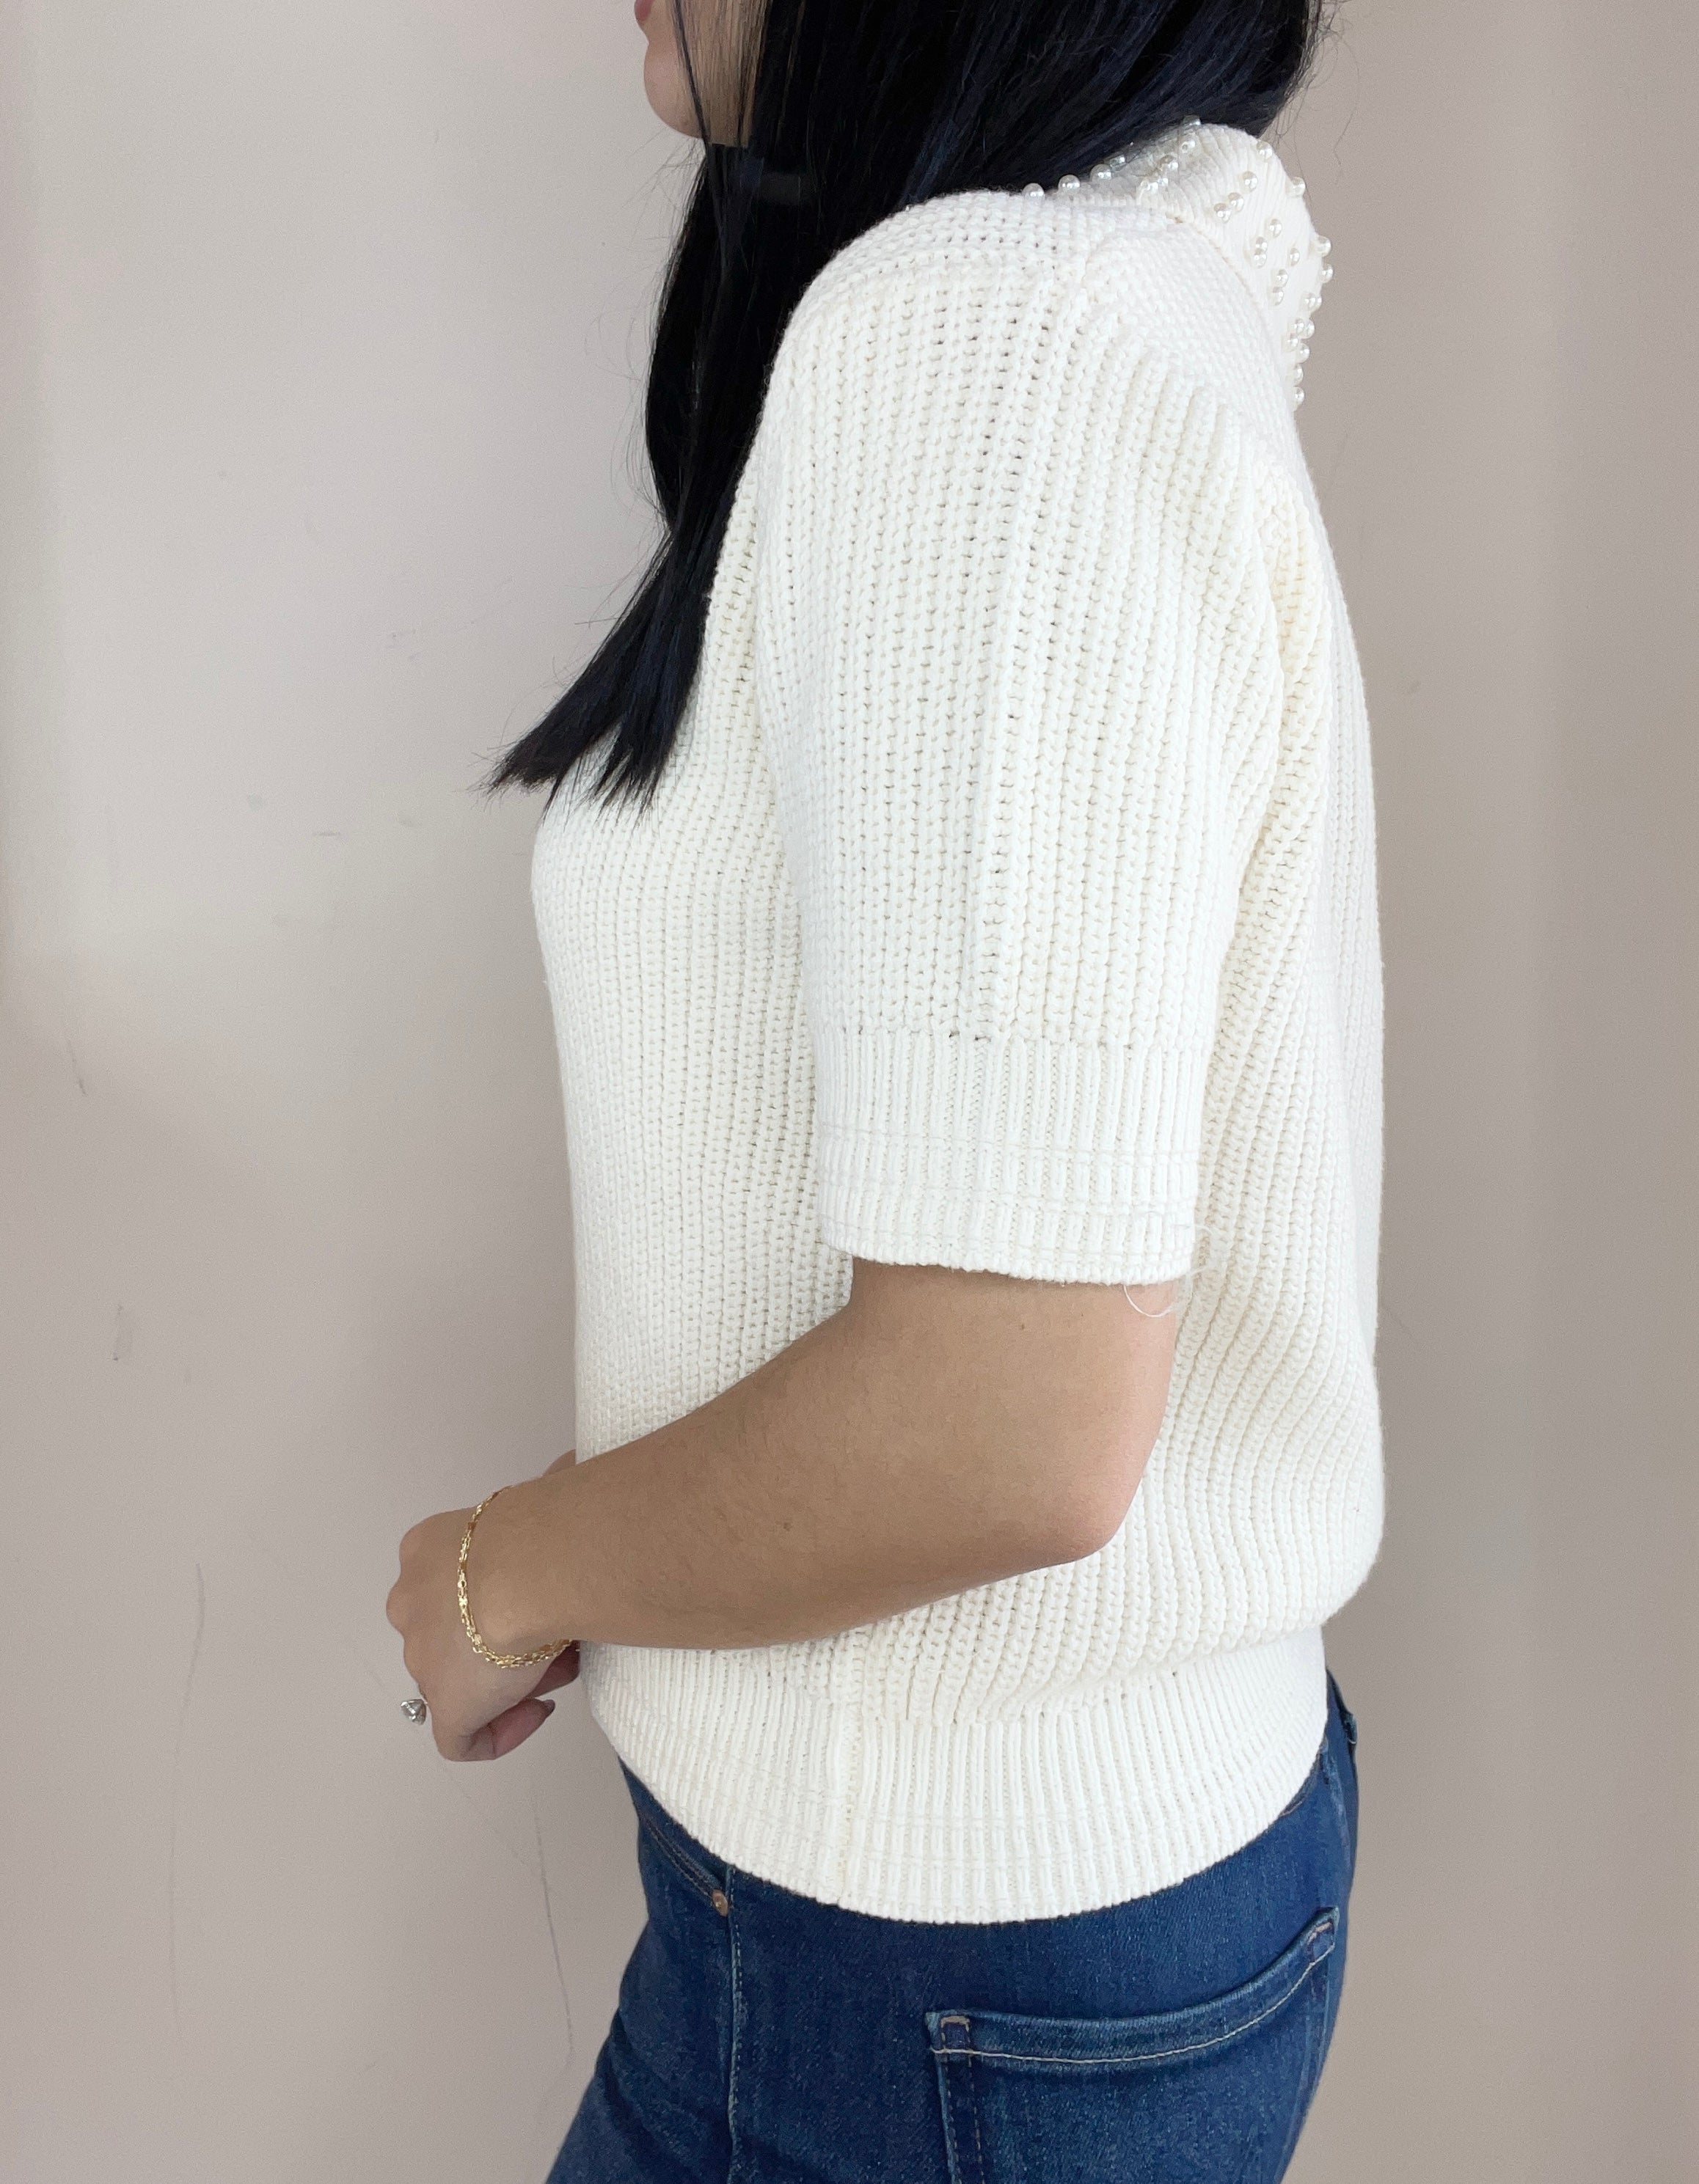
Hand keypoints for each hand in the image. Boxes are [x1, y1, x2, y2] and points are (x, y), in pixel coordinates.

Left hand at [386, 1489, 579, 1761]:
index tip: (542, 1597)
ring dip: (510, 1679)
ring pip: (462, 1680)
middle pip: (456, 1634)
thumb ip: (545, 1493)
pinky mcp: (445, 1708)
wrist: (529, 1567)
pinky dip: (498, 1734)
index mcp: (427, 1549)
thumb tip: (571, 1469)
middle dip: (505, 1640)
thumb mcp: (541, 1493)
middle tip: (556, 1634)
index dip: (502, 1595)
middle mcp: (411, 1603)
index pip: (453, 1583)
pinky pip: (462, 1739)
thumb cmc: (542, 1525)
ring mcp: (422, 1659)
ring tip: (559, 1664)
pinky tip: (537, 1712)